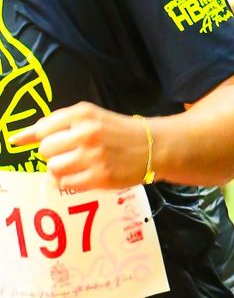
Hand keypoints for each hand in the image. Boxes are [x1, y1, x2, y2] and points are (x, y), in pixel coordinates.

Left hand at [10, 103, 150, 190]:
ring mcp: (92, 156)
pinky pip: (66, 184)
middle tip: (68, 153)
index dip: (28, 136)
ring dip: (60, 169)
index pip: (43, 127)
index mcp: (84, 114)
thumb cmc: (120, 131)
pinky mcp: (98, 177)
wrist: (154, 145)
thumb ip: (63, 123)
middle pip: (45, 149)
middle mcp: (86, 133)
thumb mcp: (94, 117)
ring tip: (76, 165)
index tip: (16, 141)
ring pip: (53, 168)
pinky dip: (69, 182)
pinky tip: (82, 175)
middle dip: (52, 153)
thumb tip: (26, 134)